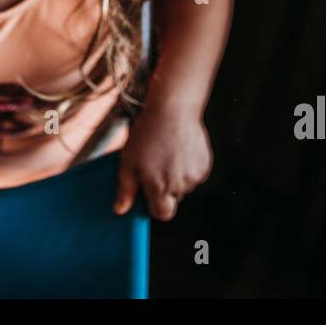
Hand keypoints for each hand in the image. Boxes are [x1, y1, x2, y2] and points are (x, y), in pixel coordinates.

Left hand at [113, 103, 211, 220]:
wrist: (172, 110)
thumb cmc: (147, 133)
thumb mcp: (128, 161)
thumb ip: (126, 189)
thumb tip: (120, 210)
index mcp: (160, 187)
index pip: (162, 214)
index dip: (155, 207)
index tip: (149, 194)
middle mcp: (180, 185)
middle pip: (173, 199)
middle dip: (164, 188)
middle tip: (155, 166)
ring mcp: (195, 175)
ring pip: (184, 186)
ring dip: (177, 177)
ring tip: (167, 154)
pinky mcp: (205, 165)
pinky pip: (195, 174)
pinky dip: (187, 167)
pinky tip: (179, 150)